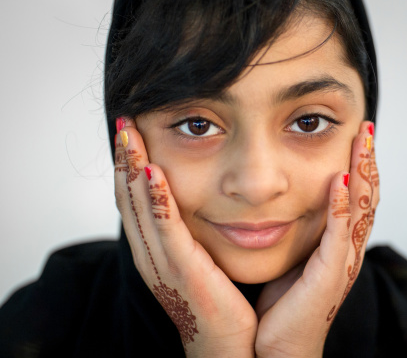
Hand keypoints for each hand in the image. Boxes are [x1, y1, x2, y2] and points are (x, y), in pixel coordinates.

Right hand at [114, 118, 256, 356]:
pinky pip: (165, 229)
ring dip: (132, 168)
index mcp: (157, 252)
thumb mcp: (200, 260)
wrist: (230, 346)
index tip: (133, 133)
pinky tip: (153, 171)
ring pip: (139, 207)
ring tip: (130, 134)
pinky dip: (156, 200)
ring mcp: (163, 263)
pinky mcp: (182, 270)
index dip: (130, 165)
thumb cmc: (221, 302)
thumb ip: (193, 233)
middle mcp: (152, 255)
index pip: (135, 201)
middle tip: (124, 122)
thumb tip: (200, 202)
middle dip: (125, 158)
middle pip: (129, 198)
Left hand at [254, 121, 379, 357]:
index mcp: (336, 245)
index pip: (354, 197)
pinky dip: (340, 206)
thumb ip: (299, 234)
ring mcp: (341, 262)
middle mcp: (345, 250)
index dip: (358, 166)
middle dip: (368, 161)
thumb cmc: (281, 305)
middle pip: (366, 197)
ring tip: (363, 141)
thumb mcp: (292, 258)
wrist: (276, 348)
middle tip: (367, 128)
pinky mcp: (329, 276)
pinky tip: (339, 180)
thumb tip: (285, 206)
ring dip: (363, 173)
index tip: (355, 134)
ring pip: (360, 209)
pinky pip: (339, 235)